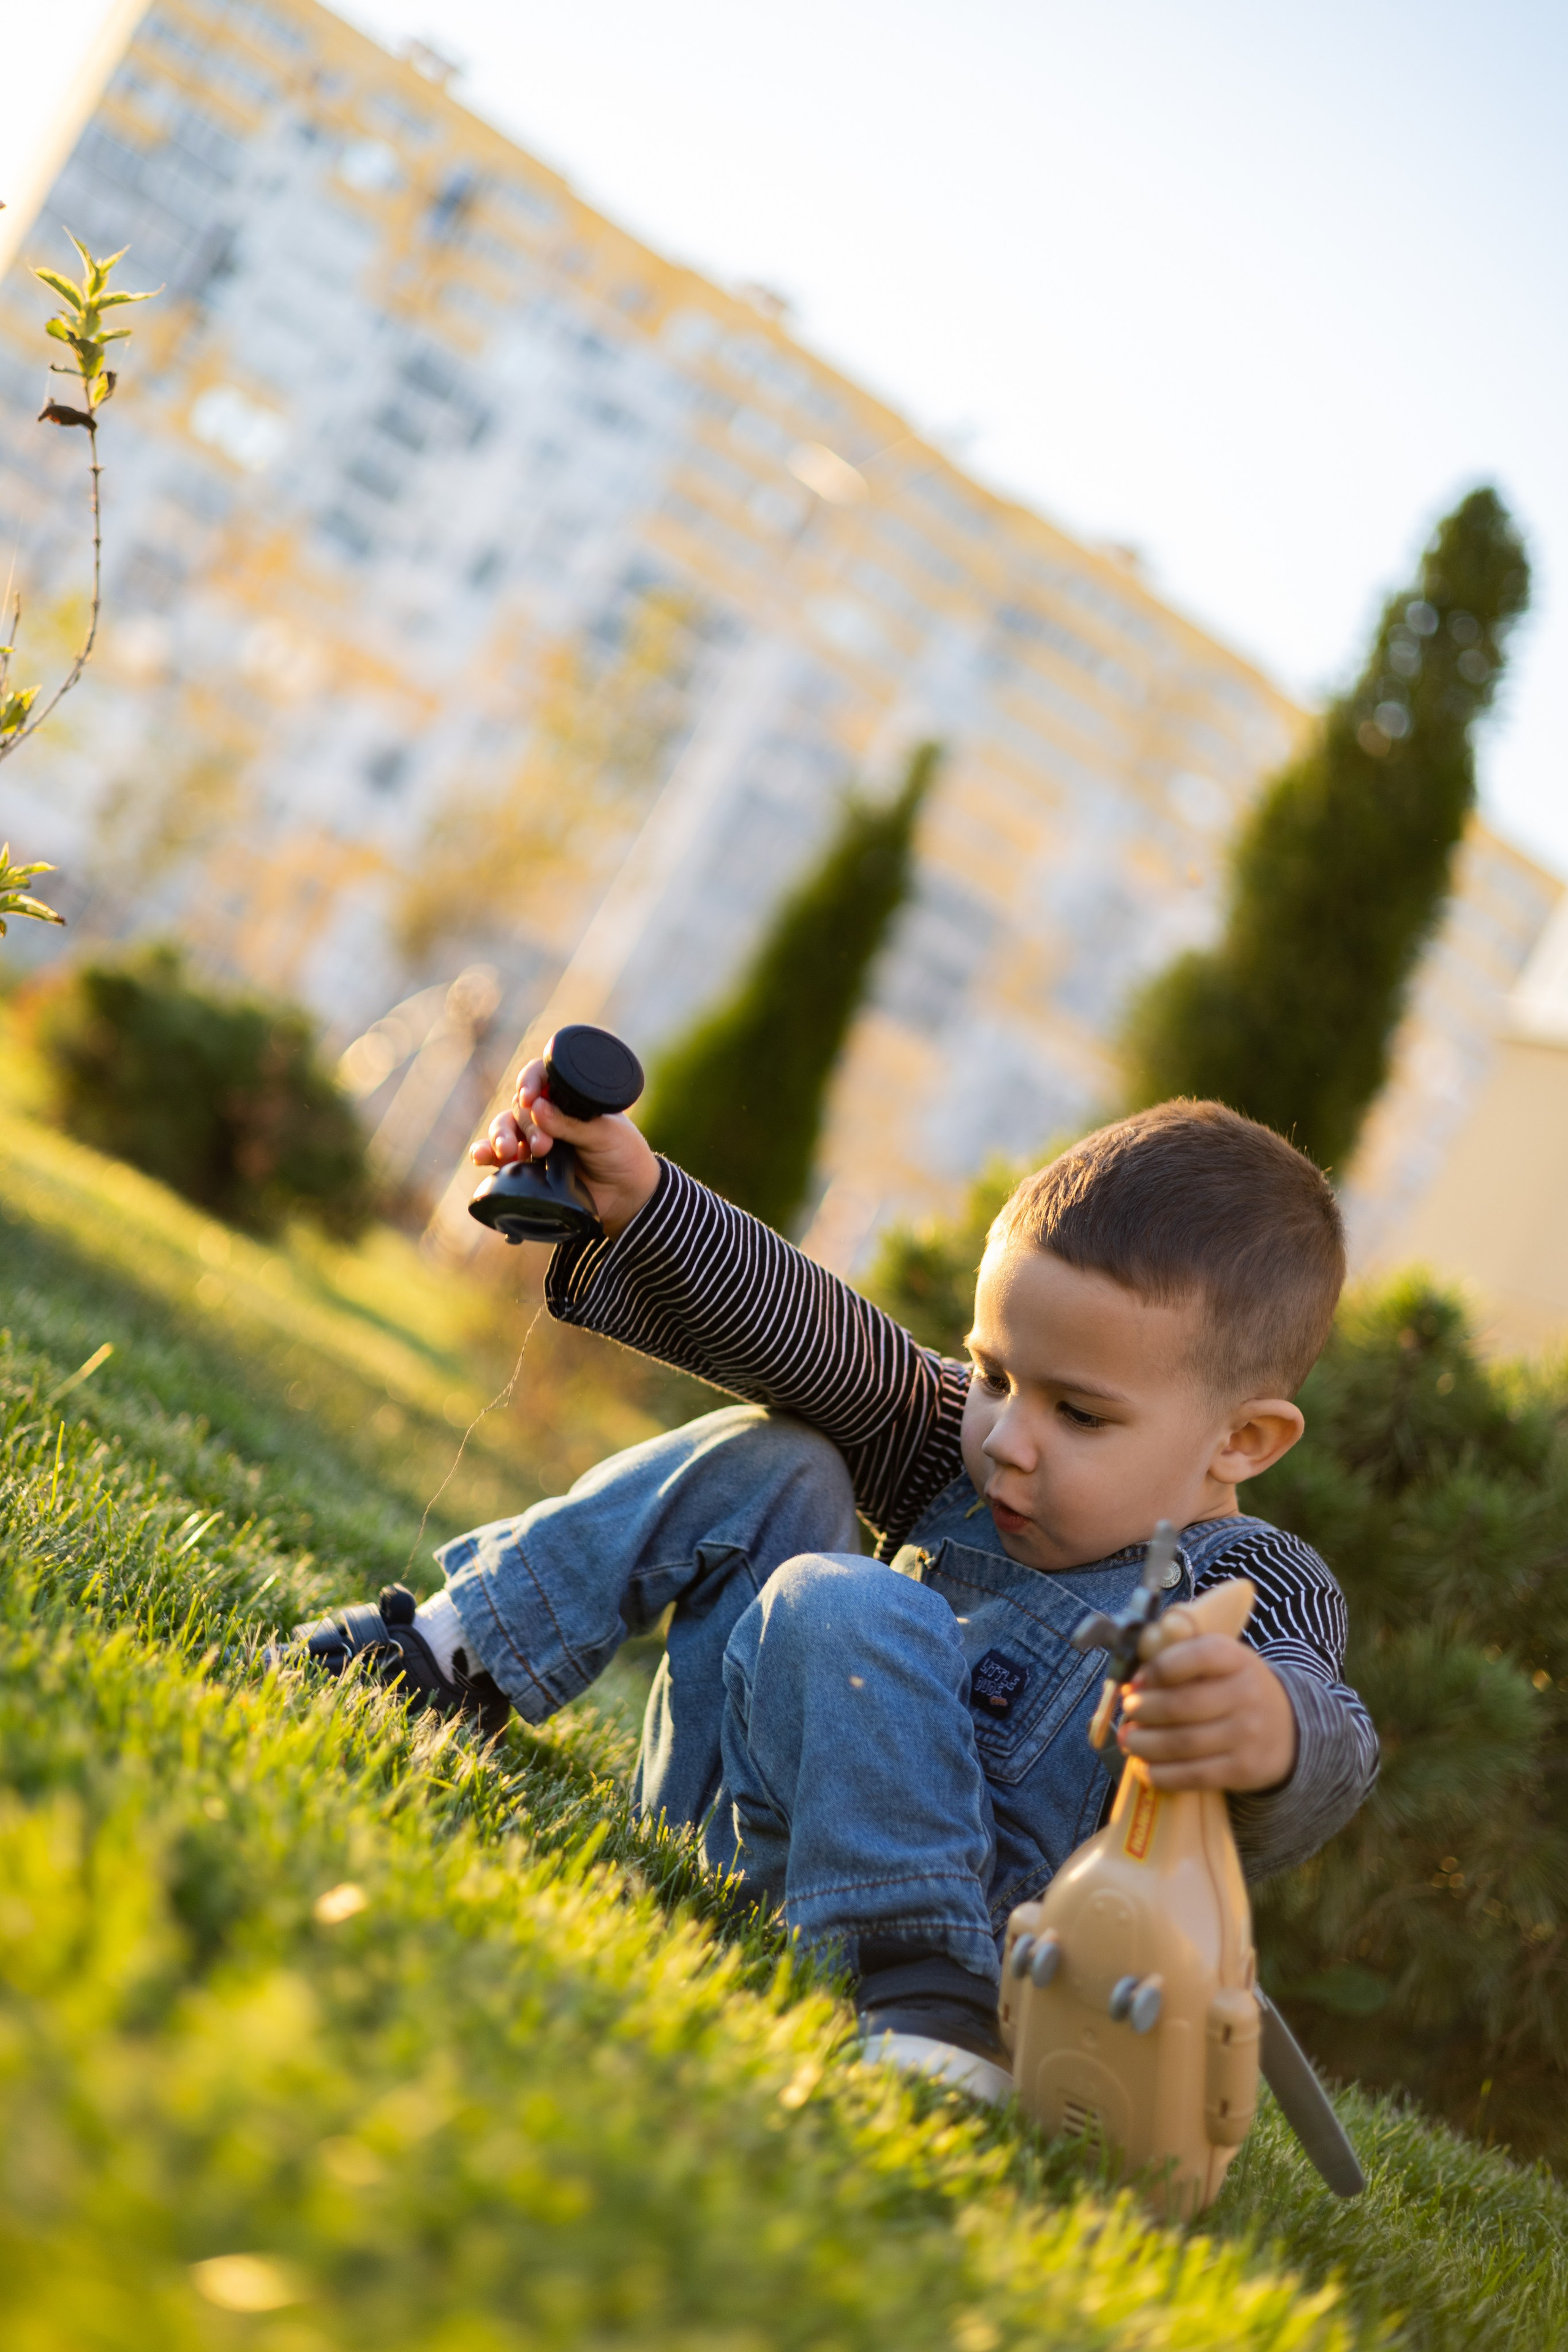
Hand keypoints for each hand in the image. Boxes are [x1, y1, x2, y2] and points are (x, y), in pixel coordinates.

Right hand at [470, 1057, 661, 1240]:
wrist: (627, 1196)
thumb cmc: (623, 1155)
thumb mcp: (604, 1134)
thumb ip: (572, 1124)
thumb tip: (536, 1108)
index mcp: (568, 1096)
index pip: (540, 1076)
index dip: (530, 1082)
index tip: (530, 1097)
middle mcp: (547, 1114)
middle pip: (519, 1106)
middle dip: (525, 1124)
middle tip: (543, 1145)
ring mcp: (534, 1139)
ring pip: (504, 1128)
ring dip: (501, 1136)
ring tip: (509, 1151)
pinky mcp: (526, 1166)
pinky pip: (497, 1156)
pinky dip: (485, 1153)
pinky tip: (482, 1156)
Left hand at [1117, 1636, 1296, 1792]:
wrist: (1287, 1729)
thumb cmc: (1234, 1688)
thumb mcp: (1219, 1660)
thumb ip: (1178, 1656)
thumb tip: (1133, 1682)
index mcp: (1235, 1658)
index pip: (1196, 1656)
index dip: (1159, 1669)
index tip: (1138, 1681)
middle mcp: (1246, 1695)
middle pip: (1181, 1705)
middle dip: (1144, 1711)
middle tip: (1128, 1713)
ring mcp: (1247, 1735)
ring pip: (1182, 1744)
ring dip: (1145, 1744)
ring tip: (1130, 1740)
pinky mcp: (1243, 1770)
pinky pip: (1193, 1776)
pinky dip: (1161, 1774)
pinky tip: (1144, 1768)